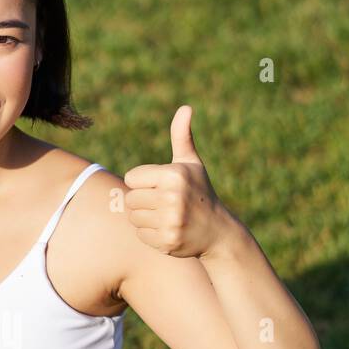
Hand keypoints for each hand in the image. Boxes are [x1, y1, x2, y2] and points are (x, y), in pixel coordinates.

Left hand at [123, 105, 224, 258]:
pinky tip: (167, 230)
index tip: (161, 186)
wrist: (218, 231)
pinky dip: (150, 234)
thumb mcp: (192, 164)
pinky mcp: (167, 241)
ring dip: (144, 218)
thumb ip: (182, 137)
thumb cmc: (200, 192)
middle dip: (143, 201)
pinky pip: (140, 235)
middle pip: (131, 199)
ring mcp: (170, 221)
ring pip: (133, 217)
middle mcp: (172, 197)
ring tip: (165, 216)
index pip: (132, 178)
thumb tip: (185, 108)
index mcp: (174, 175)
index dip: (143, 182)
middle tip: (163, 204)